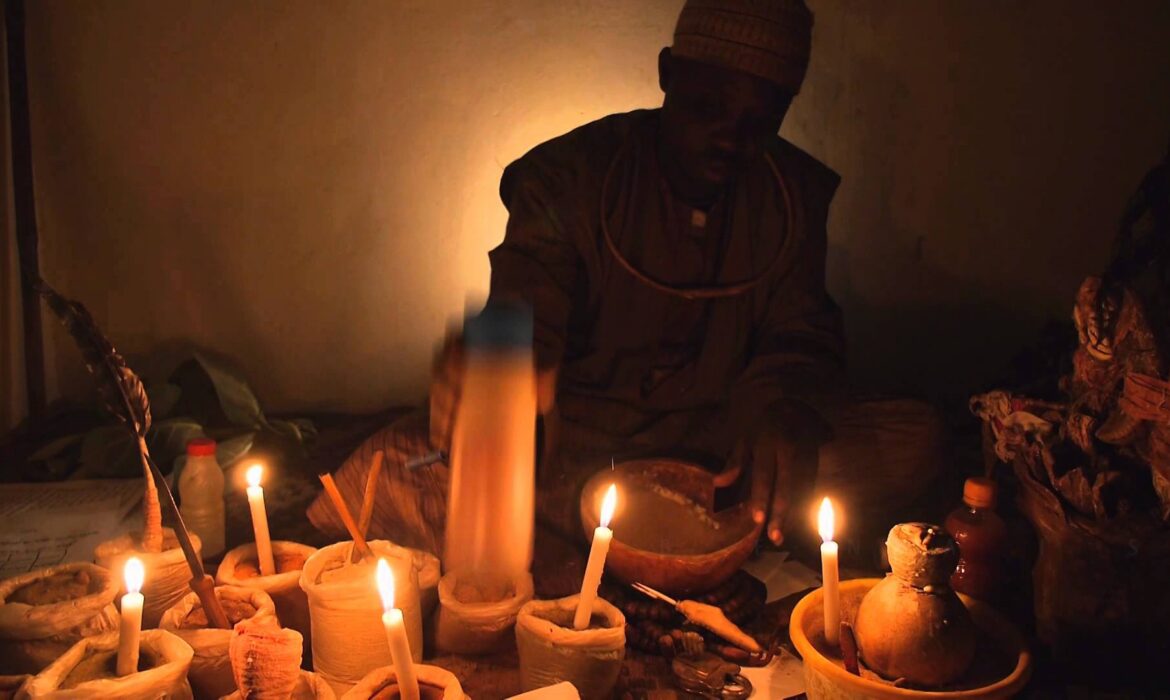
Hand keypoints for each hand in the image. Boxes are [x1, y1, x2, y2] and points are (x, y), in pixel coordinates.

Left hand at [723, 401, 824, 545]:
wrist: (797, 409)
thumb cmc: (764, 428)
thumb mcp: (745, 439)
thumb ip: (734, 462)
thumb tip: (717, 482)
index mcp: (767, 444)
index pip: (764, 475)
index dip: (762, 497)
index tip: (757, 518)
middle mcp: (788, 452)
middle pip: (786, 487)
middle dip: (781, 513)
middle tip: (775, 537)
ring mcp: (806, 457)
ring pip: (801, 491)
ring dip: (793, 515)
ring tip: (781, 535)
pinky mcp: (816, 464)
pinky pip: (809, 489)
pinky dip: (802, 507)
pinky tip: (793, 523)